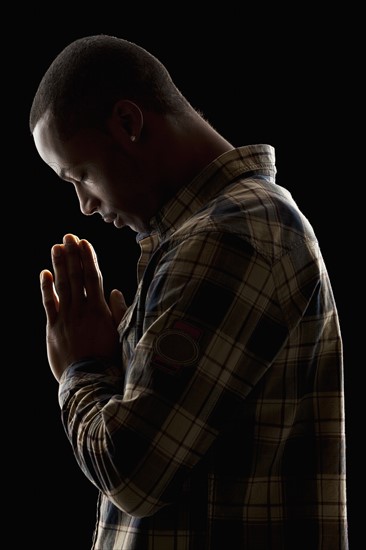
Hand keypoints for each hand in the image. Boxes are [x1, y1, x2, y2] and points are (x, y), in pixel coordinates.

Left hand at [40, 233, 126, 380]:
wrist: (90, 380)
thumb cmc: (109, 358)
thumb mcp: (121, 334)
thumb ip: (119, 311)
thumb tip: (116, 291)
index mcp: (100, 310)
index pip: (94, 277)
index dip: (88, 258)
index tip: (85, 242)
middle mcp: (82, 309)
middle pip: (77, 276)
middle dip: (73, 255)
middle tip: (69, 237)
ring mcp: (66, 318)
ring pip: (62, 286)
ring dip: (59, 265)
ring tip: (57, 247)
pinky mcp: (53, 328)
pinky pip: (49, 304)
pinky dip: (46, 288)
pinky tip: (45, 273)